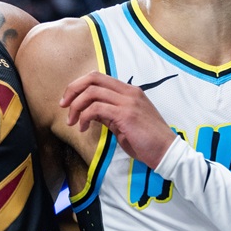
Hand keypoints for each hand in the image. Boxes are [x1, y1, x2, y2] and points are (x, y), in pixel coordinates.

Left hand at [60, 71, 176, 167]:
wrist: (166, 152)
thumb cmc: (146, 141)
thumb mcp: (124, 124)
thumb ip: (109, 114)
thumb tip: (90, 112)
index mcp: (130, 91)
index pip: (98, 77)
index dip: (79, 86)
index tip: (68, 100)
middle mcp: (129, 92)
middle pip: (93, 78)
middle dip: (73, 90)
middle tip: (63, 106)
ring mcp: (128, 102)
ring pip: (92, 92)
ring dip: (76, 107)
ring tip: (72, 122)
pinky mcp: (125, 115)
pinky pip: (96, 109)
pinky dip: (84, 117)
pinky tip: (82, 128)